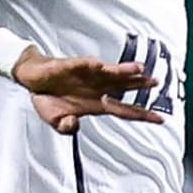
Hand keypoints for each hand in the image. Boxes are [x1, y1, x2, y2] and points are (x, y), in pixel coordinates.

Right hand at [14, 50, 163, 133]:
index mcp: (99, 104)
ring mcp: (89, 76)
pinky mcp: (75, 65)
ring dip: (125, 71)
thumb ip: (66, 127)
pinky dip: (94, 66)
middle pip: (125, 87)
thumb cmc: (50, 99)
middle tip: (156, 82)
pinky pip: (87, 65)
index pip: (126, 110)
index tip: (160, 119)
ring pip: (112, 73)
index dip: (142, 114)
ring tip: (139, 68)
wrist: (33, 80)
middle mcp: (99, 88)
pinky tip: (102, 66)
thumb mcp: (56, 121)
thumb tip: (73, 125)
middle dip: (141, 84)